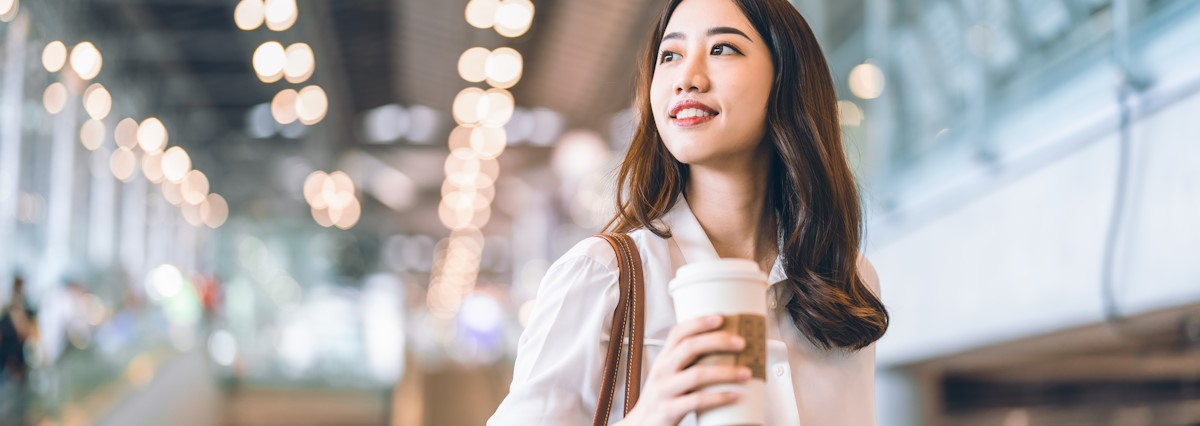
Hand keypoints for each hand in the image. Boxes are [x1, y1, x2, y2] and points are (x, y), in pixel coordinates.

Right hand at [617, 315, 749, 425]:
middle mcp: (661, 371)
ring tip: (746, 372)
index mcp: (663, 358)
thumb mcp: (669, 375)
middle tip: (742, 343)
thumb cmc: (663, 398)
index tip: (721, 317)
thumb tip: (727, 351)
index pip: (678, 333)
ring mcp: (663, 390)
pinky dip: (719, 397)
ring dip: (726, 372)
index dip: (698, 322)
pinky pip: (697, 401)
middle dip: (718, 341)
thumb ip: (688, 363)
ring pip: (697, 374)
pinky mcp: (668, 410)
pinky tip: (734, 396)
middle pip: (689, 347)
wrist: (641, 425)